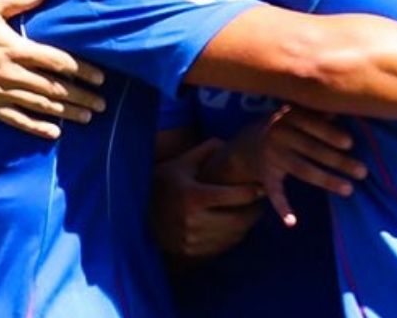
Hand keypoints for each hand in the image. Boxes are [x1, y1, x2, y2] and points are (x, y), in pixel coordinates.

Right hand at [0, 0, 105, 138]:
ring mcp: (0, 91)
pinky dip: (36, 127)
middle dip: (80, 95)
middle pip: (53, 87)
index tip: (101, 77)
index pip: (56, 61)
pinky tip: (54, 133)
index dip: (81, 70)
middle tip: (102, 103)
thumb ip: (21, 1)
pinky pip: (16, 120)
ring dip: (65, 112)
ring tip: (88, 116)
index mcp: (15, 48)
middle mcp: (11, 72)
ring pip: (39, 105)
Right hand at [150, 138, 264, 258]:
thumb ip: (205, 151)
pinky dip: (233, 237)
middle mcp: (194, 221)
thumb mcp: (180, 164)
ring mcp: (193, 240)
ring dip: (246, 225)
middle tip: (261, 201)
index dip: (254, 191)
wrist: (134, 216)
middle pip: (240, 220)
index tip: (263, 186)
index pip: (236, 196)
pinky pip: (223, 247)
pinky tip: (234, 225)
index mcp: (193, 196)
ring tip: (249, 212)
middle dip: (255, 211)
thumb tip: (226, 143)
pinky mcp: (192, 253)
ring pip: (234, 236)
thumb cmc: (161, 184)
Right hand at [232, 106, 366, 228]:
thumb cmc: (285, 126)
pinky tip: (292, 222)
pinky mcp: (265, 176)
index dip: (330, 134)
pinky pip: (275, 193)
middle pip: (312, 149)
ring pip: (302, 170)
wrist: (246, 143)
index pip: (312, 125)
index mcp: (288, 116)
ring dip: (326, 180)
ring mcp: (270, 156)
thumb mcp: (296, 113)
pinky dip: (282, 208)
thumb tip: (346, 104)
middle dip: (338, 161)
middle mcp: (277, 134)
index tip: (350, 143)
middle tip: (363, 172)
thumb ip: (318, 112)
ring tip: (349, 190)